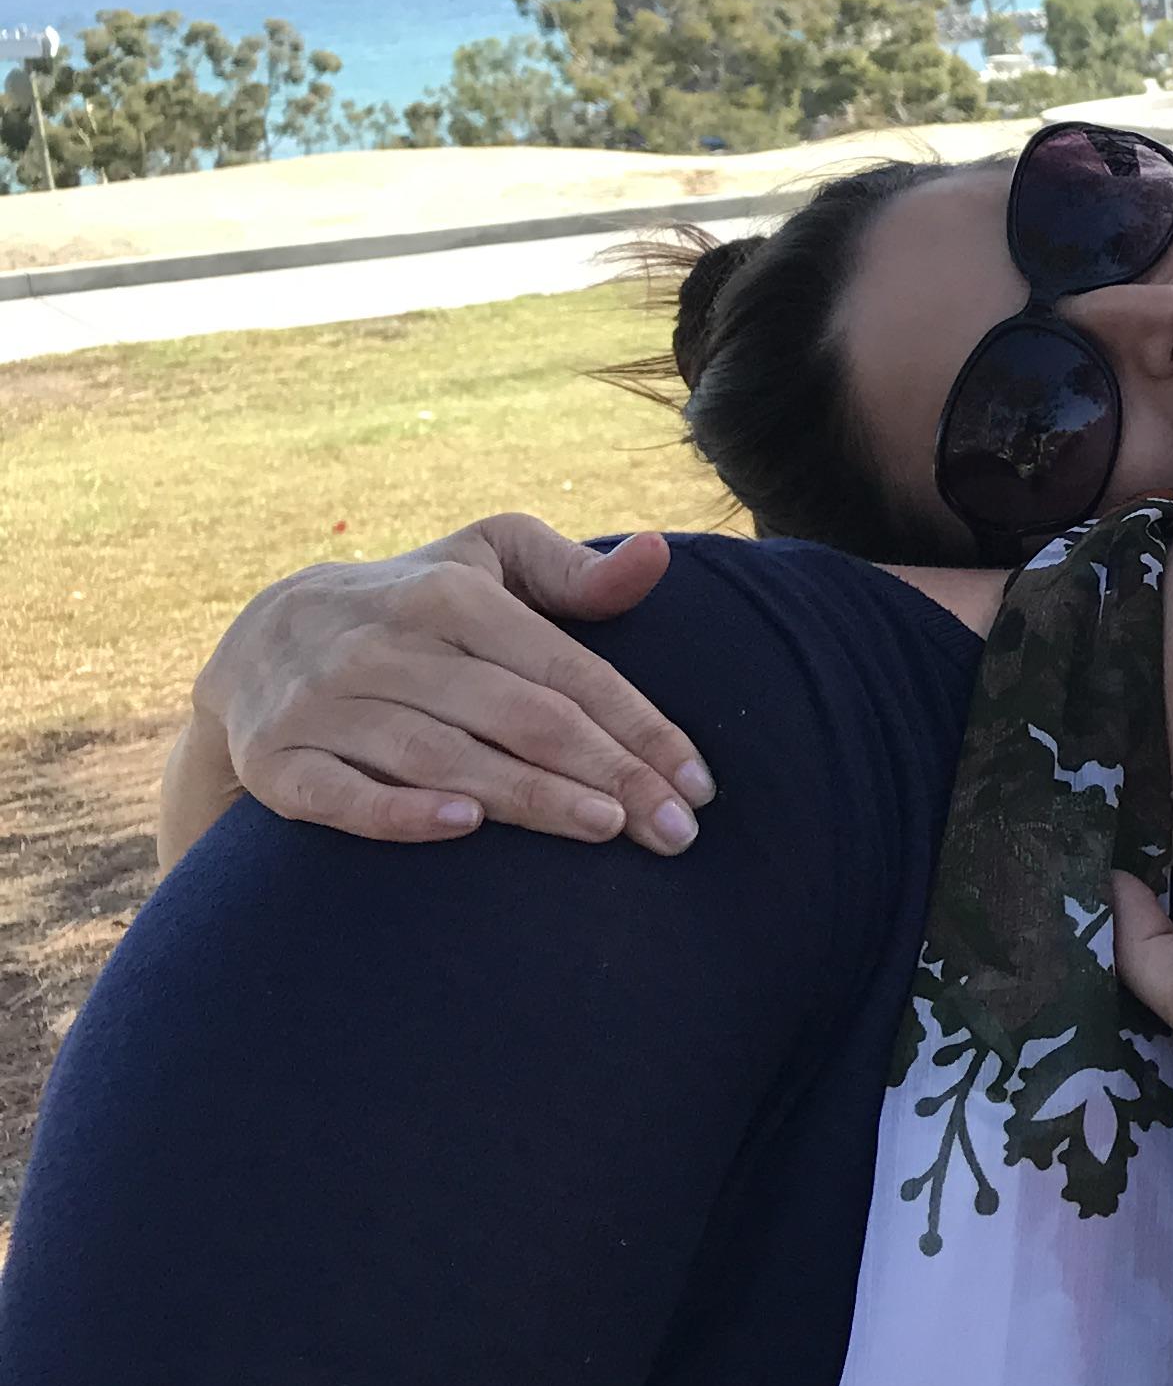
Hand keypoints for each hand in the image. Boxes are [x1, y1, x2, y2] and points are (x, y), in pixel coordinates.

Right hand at [194, 517, 709, 852]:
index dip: (640, 727)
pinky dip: (397, 812)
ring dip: (529, 797)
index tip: (699, 783)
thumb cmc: (414, 604)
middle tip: (676, 829)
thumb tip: (659, 556)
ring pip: (444, 758)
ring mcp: (325, 704)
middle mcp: (386, 645)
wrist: (261, 637)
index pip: (566, 670)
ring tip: (608, 829)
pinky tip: (463, 828)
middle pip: (518, 717)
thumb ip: (572, 571)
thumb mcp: (486, 561)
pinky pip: (338, 793)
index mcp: (451, 597)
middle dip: (607, 773)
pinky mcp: (277, 759)